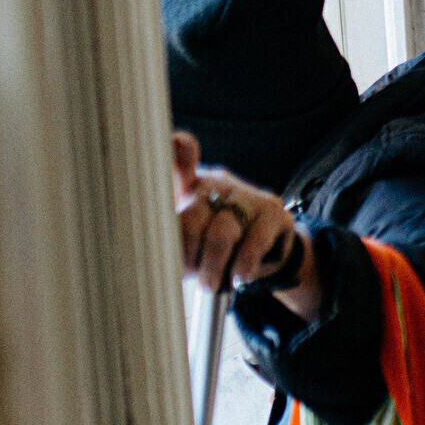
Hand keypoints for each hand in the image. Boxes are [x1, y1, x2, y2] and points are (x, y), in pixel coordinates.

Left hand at [172, 130, 322, 318]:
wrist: (260, 254)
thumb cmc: (210, 245)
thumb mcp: (182, 241)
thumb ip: (167, 241)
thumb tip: (150, 258)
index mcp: (187, 186)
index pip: (180, 158)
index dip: (178, 149)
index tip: (173, 142)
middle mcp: (216, 183)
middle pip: (192, 216)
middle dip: (188, 254)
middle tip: (190, 274)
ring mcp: (247, 195)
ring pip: (222, 233)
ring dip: (214, 267)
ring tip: (211, 283)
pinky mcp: (274, 213)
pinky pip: (252, 243)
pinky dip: (242, 265)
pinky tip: (239, 275)